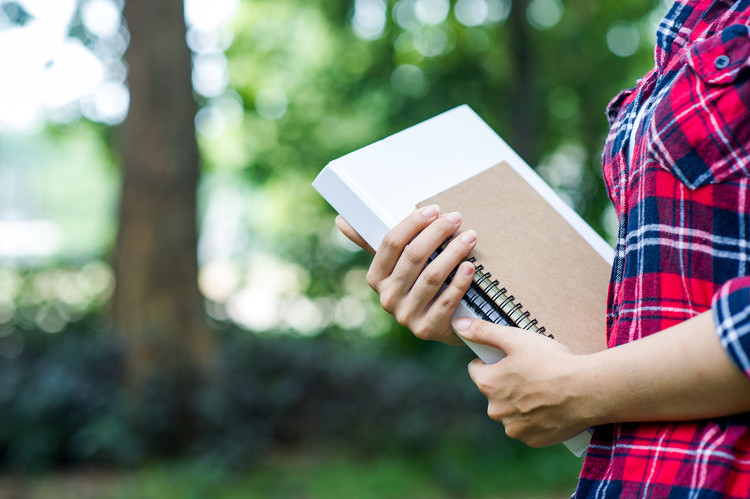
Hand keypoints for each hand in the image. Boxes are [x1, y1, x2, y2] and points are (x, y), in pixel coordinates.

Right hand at [340, 205, 477, 344]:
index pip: (390, 242)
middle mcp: (387, 298)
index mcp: (376, 278)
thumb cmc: (420, 285)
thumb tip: (341, 220)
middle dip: (437, 233)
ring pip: (432, 276)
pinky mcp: (427, 329)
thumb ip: (376, 243)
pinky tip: (470, 266)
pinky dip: (460, 281)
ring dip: (454, 252)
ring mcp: (406, 316)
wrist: (445, 324)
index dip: (413, 223)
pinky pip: (446, 301)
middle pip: (413, 256)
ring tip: (470, 237)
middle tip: (456, 219)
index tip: (435, 209)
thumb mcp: (398, 265)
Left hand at [454, 317, 591, 446]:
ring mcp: (514, 428)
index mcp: (488, 384)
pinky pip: (528, 427)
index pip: (476, 369)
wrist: (588, 391)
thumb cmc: (551, 362)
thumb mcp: (515, 338)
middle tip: (531, 371)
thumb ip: (484, 331)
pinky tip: (550, 406)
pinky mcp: (533, 440)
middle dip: (506, 383)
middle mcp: (495, 410)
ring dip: (520, 402)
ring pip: (510, 411)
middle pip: (493, 392)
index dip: (491, 360)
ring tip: (543, 389)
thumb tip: (458, 324)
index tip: (509, 357)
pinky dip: (535, 419)